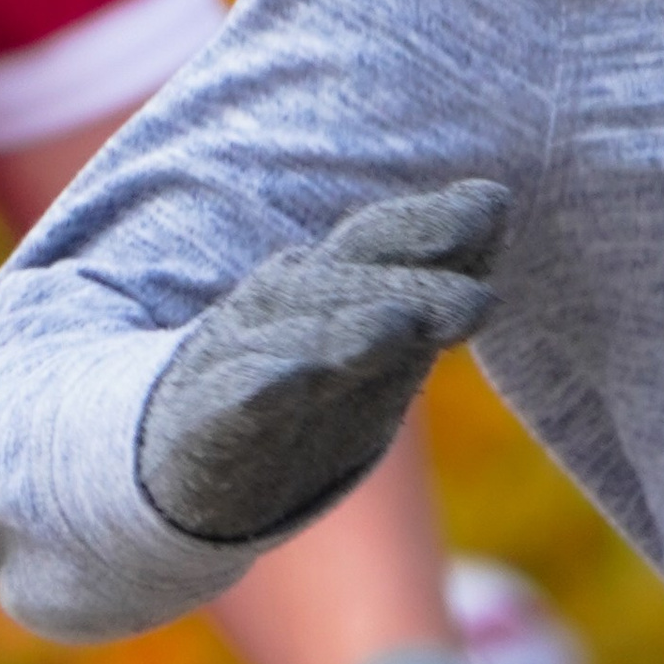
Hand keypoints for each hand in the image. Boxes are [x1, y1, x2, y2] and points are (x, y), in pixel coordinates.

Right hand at [136, 184, 509, 546]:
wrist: (167, 461)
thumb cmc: (298, 391)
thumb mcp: (372, 336)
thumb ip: (431, 278)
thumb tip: (496, 201)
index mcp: (324, 284)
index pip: (376, 242)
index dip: (429, 224)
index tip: (495, 206)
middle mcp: (278, 311)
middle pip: (344, 286)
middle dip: (408, 287)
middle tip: (479, 300)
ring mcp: (234, 363)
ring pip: (293, 340)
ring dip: (344, 331)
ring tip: (396, 329)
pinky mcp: (198, 425)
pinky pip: (228, 404)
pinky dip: (258, 389)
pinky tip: (290, 381)